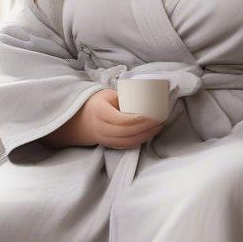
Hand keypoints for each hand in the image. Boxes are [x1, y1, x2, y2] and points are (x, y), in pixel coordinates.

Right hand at [45, 88, 164, 148]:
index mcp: (100, 112)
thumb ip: (124, 97)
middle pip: (127, 132)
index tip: (153, 116)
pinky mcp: (108, 145)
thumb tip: (147, 95)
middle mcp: (101, 127)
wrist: (82, 119)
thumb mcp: (108, 95)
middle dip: (146, 128)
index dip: (139, 120)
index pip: (122, 120)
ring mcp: (104, 138)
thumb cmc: (99, 103)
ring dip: (145, 136)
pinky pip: (125, 146)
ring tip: (158, 127)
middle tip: (160, 120)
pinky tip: (149, 135)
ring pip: (127, 141)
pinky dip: (139, 141)